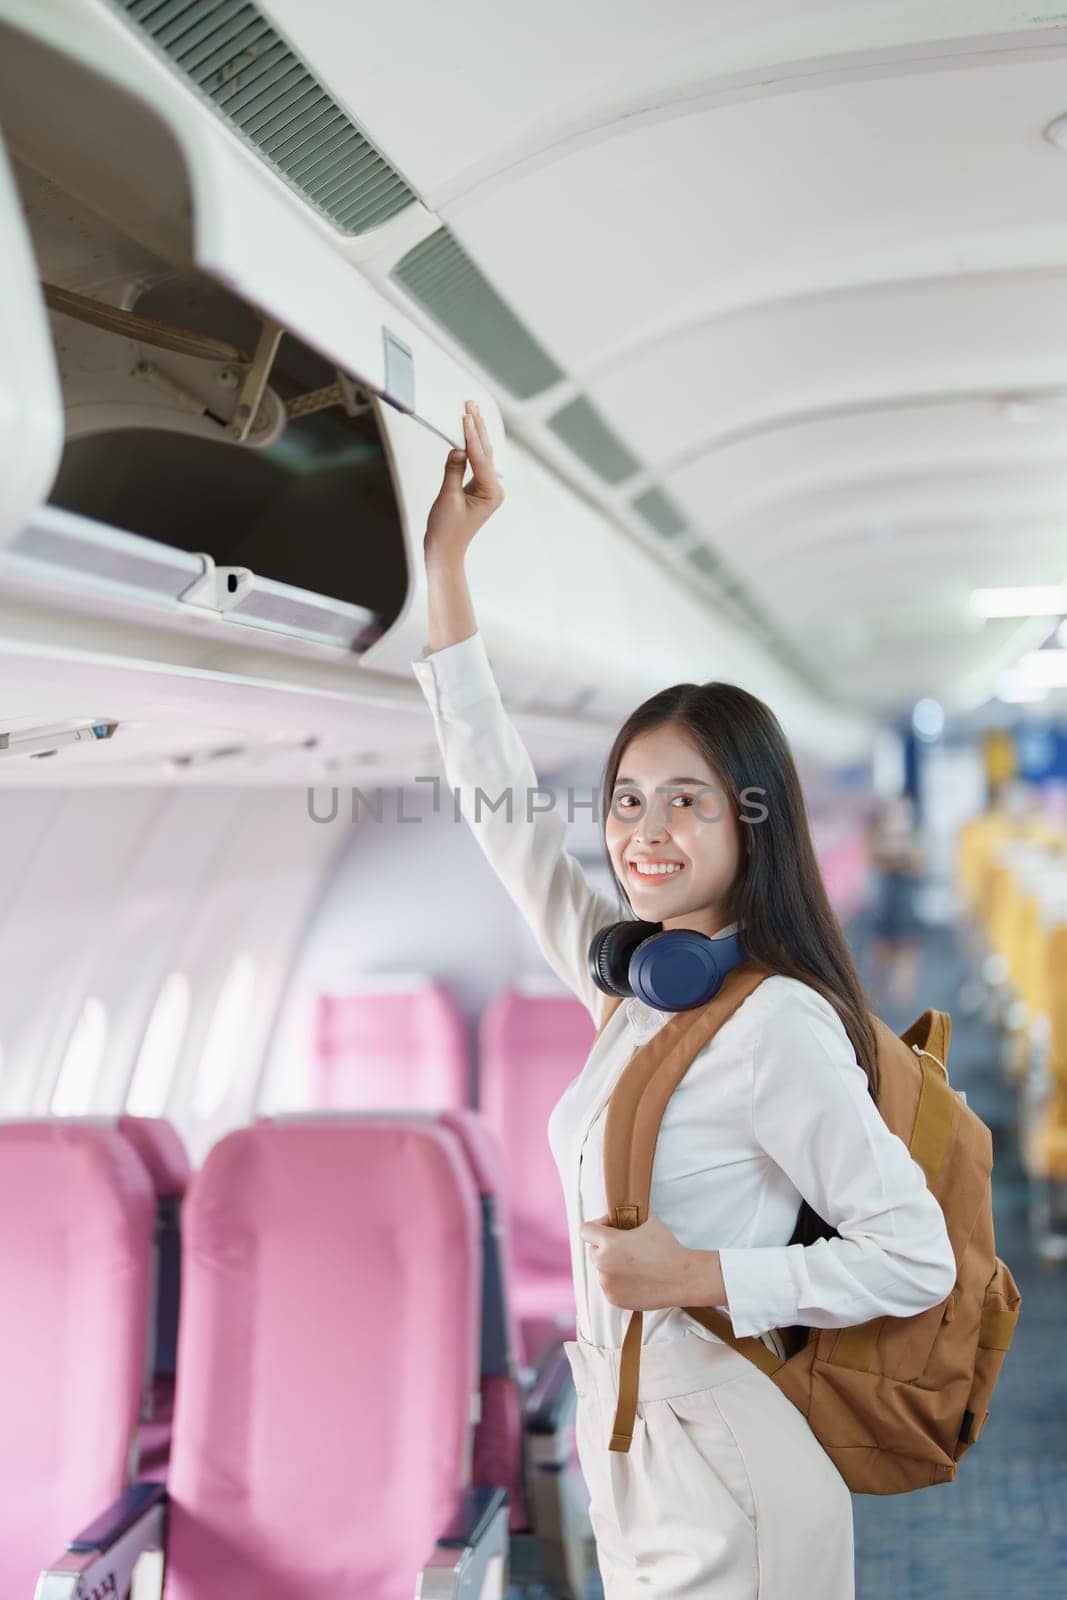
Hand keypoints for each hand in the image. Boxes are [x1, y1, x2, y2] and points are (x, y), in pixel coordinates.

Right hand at [424, 400, 504, 563]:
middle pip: (486, 451)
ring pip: (481, 454)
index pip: (481, 458)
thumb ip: (454, 471)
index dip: (471, 436)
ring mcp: (486, 487)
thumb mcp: (448, 498)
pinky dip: (469, 445)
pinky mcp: (477, 486)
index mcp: (492, 492)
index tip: (466, 415)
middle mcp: (493, 488)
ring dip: (475, 432)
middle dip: (478, 427)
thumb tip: (458, 449)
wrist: (444, 549)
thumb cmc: (447, 530)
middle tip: (471, 404)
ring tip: (470, 410)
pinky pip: (474, 461)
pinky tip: (466, 431)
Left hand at [578, 1209, 703, 1312]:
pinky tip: (635, 1278)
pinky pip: (608, 1286)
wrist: (682, 1278)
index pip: (584, 1230)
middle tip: (625, 1246)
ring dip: (611, 1265)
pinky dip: (617, 1282)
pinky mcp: (614, 1299)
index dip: (597, 1225)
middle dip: (604, 1246)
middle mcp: (603, 1264)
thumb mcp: (649, 1220)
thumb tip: (622, 1208)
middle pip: (592, 1250)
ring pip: (600, 1269)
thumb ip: (629, 1213)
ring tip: (633, 1264)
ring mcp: (607, 1284)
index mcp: (609, 1242)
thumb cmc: (667, 1247)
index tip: (612, 1228)